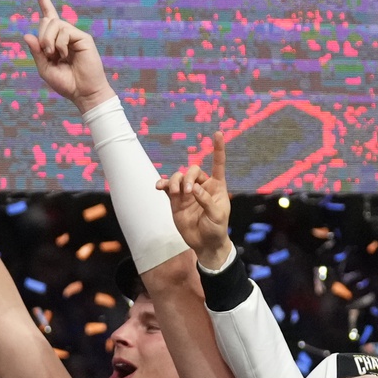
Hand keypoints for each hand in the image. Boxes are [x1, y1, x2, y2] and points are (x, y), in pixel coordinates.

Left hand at [21, 0, 113, 112]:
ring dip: (48, 40)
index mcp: (54, 41)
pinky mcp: (82, 37)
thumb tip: (27, 34)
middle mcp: (64, 34)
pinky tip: (65, 55)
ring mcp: (74, 35)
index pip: (48, 16)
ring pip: (54, 24)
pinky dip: (59, 44)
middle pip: (46, 21)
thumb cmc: (65, 83)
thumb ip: (36, 52)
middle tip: (47, 53)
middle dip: (41, 36)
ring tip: (55, 55)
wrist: (83, 92)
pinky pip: (64, 31)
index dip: (43, 0)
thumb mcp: (45, 69)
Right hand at [157, 134, 232, 267]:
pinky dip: (163, 184)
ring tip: (175, 193)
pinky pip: (168, 188)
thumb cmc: (216, 228)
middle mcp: (202, 186)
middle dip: (188, 178)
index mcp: (217, 186)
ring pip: (178, 177)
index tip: (217, 134)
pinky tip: (159, 186)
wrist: (204, 243)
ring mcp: (187, 193)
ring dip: (175, 182)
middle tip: (187, 192)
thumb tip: (194, 189)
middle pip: (193, 170)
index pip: (217, 164)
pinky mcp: (176, 201)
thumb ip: (206, 200)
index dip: (218, 149)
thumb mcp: (217, 215)